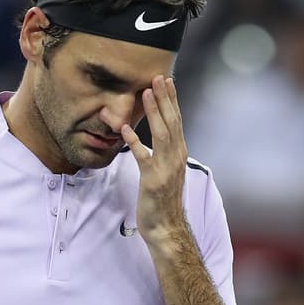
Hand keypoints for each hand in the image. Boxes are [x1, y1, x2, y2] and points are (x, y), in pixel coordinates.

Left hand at [120, 75, 188, 240]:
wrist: (167, 227)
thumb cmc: (163, 201)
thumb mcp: (166, 172)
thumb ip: (163, 153)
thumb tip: (159, 136)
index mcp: (179, 154)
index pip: (177, 121)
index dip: (172, 100)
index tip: (167, 80)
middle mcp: (176, 158)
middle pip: (171, 122)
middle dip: (165, 98)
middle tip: (158, 76)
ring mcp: (166, 169)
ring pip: (161, 134)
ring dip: (154, 112)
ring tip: (146, 92)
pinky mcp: (153, 180)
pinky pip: (143, 157)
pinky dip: (134, 142)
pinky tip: (124, 129)